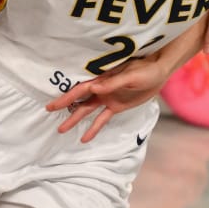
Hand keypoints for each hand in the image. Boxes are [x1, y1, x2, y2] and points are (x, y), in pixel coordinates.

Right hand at [43, 52, 175, 142]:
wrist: (160, 71)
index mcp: (103, 78)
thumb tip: (93, 87)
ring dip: (75, 118)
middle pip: (79, 99)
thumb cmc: (146, 69)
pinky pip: (102, 119)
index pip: (81, 89)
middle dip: (64, 105)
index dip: (67, 96)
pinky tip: (84, 138)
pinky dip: (94, 128)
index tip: (53, 104)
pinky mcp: (117, 106)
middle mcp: (102, 88)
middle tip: (48, 111)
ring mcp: (108, 97)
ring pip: (87, 110)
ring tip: (61, 129)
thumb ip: (112, 83)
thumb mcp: (131, 76)